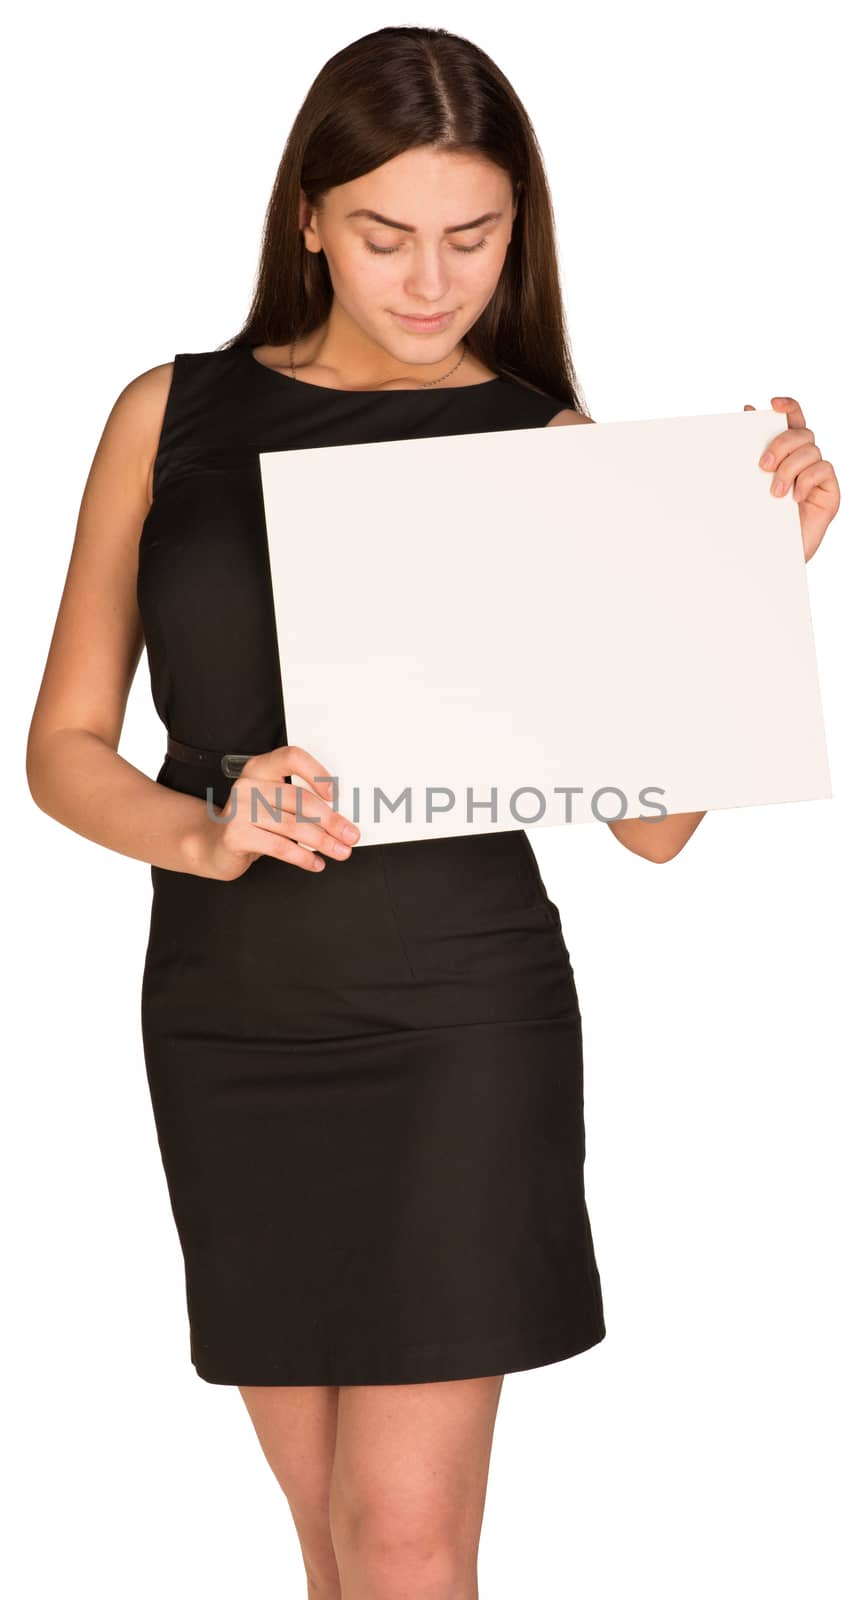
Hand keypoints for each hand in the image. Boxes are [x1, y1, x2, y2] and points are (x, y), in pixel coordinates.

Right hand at [200, 744, 360, 881]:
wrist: (213, 844)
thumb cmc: (252, 822)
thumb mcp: (273, 803)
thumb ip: (298, 802)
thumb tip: (340, 818)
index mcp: (260, 768)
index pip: (292, 757)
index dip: (316, 772)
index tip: (335, 794)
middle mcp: (249, 784)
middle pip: (299, 799)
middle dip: (331, 820)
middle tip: (350, 834)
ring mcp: (239, 809)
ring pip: (293, 826)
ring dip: (323, 842)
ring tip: (340, 851)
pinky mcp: (236, 835)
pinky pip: (279, 847)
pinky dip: (303, 857)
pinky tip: (315, 863)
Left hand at [745, 395, 839, 561]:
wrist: (769, 558)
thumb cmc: (757, 522)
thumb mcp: (748, 486)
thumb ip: (751, 453)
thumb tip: (747, 411)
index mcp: (785, 454)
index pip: (792, 420)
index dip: (787, 406)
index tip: (772, 403)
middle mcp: (804, 461)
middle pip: (801, 433)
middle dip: (781, 444)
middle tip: (762, 466)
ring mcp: (817, 476)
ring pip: (811, 450)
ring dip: (790, 468)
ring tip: (774, 492)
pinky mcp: (829, 492)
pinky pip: (823, 471)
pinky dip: (806, 480)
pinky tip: (794, 499)